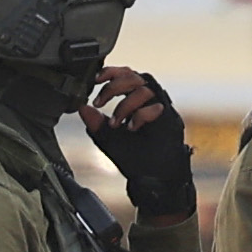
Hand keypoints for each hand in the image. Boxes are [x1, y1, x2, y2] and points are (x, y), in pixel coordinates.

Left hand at [79, 66, 194, 216]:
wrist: (152, 179)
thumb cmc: (134, 158)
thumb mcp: (108, 139)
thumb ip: (95, 123)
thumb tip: (81, 107)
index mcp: (135, 99)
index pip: (125, 74)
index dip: (110, 72)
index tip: (95, 79)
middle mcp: (150, 100)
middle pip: (133, 76)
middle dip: (113, 87)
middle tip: (99, 103)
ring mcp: (161, 109)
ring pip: (143, 89)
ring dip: (125, 104)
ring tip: (116, 124)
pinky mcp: (170, 120)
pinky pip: (155, 107)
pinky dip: (140, 115)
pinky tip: (132, 128)